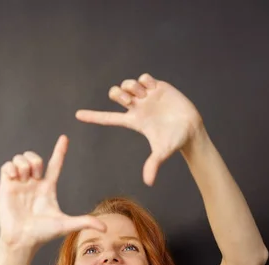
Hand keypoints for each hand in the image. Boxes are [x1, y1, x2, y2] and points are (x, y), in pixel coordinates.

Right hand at [0, 135, 106, 249]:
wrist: (22, 240)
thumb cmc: (43, 234)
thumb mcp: (66, 225)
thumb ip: (85, 222)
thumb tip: (106, 228)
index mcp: (48, 188)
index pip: (55, 164)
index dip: (60, 151)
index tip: (65, 138)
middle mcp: (33, 183)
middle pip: (35, 157)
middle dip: (36, 160)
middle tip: (36, 175)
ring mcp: (19, 184)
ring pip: (21, 158)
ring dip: (24, 164)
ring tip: (24, 179)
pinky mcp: (6, 186)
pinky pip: (6, 166)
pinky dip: (11, 167)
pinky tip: (15, 178)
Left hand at [76, 73, 202, 185]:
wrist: (191, 128)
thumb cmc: (175, 141)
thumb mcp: (162, 152)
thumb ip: (153, 164)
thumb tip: (148, 182)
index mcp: (133, 121)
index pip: (109, 118)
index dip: (93, 116)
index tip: (77, 115)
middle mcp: (137, 108)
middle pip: (116, 95)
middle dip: (118, 93)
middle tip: (129, 100)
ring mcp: (146, 97)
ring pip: (128, 84)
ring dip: (132, 86)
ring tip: (144, 95)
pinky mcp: (157, 88)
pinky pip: (144, 77)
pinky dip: (145, 80)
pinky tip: (152, 89)